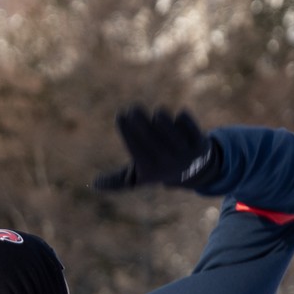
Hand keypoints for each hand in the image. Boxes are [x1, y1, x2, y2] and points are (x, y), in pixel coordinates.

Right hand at [92, 107, 223, 195]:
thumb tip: (94, 184)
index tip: (121, 115)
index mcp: (151, 169)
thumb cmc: (159, 169)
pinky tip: (179, 120)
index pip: (135, 145)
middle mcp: (168, 161)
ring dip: (161, 116)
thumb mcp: (138, 178)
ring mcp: (185, 151)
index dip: (126, 128)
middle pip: (150, 133)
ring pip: (168, 124)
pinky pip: (186, 121)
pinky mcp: (200, 141)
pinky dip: (182, 118)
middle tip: (134, 109)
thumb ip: (117, 181)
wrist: (195, 172)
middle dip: (139, 118)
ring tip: (158, 116)